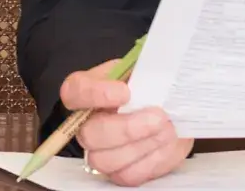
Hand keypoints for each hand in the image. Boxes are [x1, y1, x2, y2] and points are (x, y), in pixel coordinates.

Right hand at [59, 59, 192, 186]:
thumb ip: (142, 70)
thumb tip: (152, 74)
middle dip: (127, 128)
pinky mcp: (120, 172)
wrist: (170, 110)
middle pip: (89, 134)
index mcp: (88, 90)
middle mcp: (87, 123)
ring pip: (106, 160)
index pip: (74, 91)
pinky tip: (165, 143)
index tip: (125, 92)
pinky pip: (128, 175)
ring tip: (167, 129)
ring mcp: (100, 152)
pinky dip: (151, 160)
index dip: (95, 94)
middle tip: (158, 117)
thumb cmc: (153, 86)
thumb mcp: (146, 68)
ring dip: (142, 145)